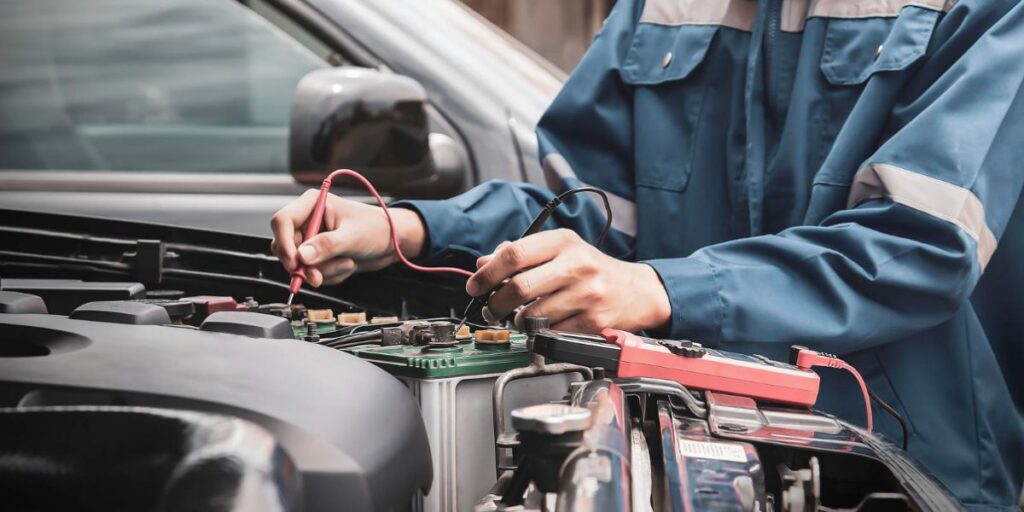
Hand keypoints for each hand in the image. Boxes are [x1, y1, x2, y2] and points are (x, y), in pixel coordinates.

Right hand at [270, 190, 425, 286]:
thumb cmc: (377, 229)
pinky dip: (330, 275)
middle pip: (285, 246)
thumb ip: (327, 246)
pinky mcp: (319, 256)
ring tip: (347, 263)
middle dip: (304, 265)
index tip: (295, 262)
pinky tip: (347, 265)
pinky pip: (312, 272)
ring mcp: (313, 239)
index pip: (282, 221)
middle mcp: (309, 220)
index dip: (284, 243)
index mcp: (313, 204)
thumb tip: (302, 257)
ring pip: (300, 264)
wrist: (393, 243)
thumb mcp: (353, 237)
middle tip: (318, 277)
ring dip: (324, 271)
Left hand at [466, 229, 671, 333]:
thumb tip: (483, 264)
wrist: (637, 291)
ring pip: (533, 314)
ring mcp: (587, 293)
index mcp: (563, 241)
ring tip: (521, 317)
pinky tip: (546, 324)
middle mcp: (576, 264)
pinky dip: (541, 332)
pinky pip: (552, 332)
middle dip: (495, 303)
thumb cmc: (593, 269)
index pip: (514, 254)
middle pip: (519, 287)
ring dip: (518, 321)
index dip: (487, 273)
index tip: (475, 286)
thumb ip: (522, 255)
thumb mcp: (561, 251)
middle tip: (491, 309)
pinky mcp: (593, 320)